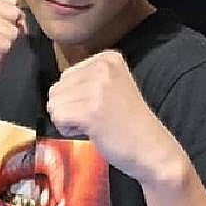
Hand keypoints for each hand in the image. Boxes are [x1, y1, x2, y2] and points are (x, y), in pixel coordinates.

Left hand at [45, 49, 178, 182]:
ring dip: (69, 119)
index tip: (101, 105)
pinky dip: (68, 130)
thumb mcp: (112, 86)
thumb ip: (86, 80)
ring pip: (55, 103)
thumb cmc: (128, 123)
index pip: (67, 75)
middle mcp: (102, 67)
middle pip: (57, 88)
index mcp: (108, 58)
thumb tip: (54, 89)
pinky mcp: (89, 110)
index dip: (77, 97)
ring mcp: (96, 88)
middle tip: (97, 117)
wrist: (151, 148)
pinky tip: (90, 131)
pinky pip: (58, 117)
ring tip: (95, 124)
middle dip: (71, 107)